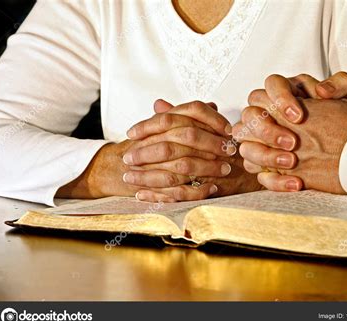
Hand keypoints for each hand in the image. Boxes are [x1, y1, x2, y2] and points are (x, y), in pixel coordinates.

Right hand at [57, 100, 236, 200]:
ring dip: (208, 167)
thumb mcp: (166, 126)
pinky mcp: (150, 184)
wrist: (115, 165)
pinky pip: (176, 189)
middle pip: (187, 136)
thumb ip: (188, 117)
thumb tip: (212, 106)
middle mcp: (155, 137)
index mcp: (162, 121)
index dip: (212, 119)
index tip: (230, 129)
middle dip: (213, 144)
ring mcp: (150, 161)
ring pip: (183, 163)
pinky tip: (212, 188)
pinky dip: (196, 189)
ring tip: (225, 170)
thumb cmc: (147, 145)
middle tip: (231, 150)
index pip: (190, 110)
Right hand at [234, 72, 346, 192]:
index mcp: (286, 93)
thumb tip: (322, 90)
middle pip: (249, 115)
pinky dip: (274, 180)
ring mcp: (262, 140)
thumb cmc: (345, 120)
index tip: (298, 116)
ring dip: (265, 155)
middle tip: (292, 142)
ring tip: (291, 162)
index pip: (271, 85)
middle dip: (268, 130)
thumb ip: (341, 84)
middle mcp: (268, 114)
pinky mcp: (265, 164)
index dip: (279, 99)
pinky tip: (295, 182)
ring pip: (245, 144)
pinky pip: (257, 172)